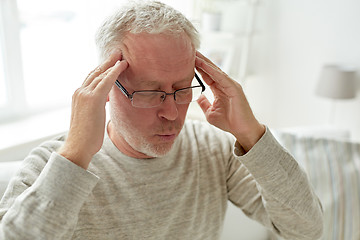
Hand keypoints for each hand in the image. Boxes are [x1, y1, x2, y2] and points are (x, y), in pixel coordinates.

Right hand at [59, 51, 127, 168]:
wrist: (78, 146)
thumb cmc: (86, 136)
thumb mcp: (92, 116)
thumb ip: (97, 106)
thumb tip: (106, 102)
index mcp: (79, 95)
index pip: (92, 78)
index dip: (103, 69)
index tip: (112, 62)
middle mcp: (80, 92)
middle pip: (95, 72)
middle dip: (107, 61)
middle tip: (117, 52)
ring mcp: (84, 94)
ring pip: (100, 74)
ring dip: (112, 63)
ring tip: (122, 56)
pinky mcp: (92, 99)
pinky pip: (105, 81)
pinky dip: (114, 72)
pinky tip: (122, 66)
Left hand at [195, 51, 264, 151]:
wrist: (242, 130)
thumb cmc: (229, 122)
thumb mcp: (210, 112)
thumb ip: (204, 103)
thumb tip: (197, 96)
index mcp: (219, 89)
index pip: (207, 75)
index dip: (197, 67)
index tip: (187, 60)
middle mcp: (225, 84)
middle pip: (210, 69)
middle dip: (200, 60)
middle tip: (190, 51)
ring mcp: (230, 85)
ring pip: (215, 70)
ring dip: (204, 62)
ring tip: (194, 54)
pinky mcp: (234, 88)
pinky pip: (221, 77)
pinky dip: (212, 70)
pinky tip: (203, 64)